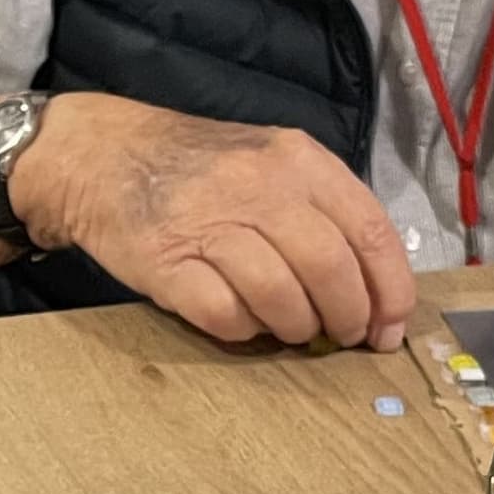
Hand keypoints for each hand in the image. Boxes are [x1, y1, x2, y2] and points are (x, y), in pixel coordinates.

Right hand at [13, 93, 417, 350]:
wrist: (103, 156)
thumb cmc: (199, 169)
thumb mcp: (270, 163)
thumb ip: (322, 213)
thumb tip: (373, 291)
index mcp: (299, 161)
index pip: (370, 231)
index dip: (390, 291)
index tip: (389, 327)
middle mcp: (260, 187)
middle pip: (330, 269)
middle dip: (347, 317)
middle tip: (341, 336)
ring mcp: (210, 224)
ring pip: (282, 298)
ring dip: (295, 328)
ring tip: (289, 329)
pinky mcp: (167, 263)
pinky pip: (225, 315)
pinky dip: (243, 331)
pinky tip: (241, 321)